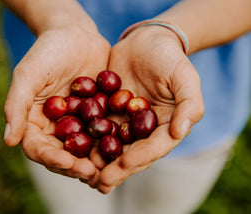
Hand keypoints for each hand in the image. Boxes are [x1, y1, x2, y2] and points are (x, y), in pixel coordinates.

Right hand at [3, 26, 110, 180]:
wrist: (75, 35)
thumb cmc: (48, 51)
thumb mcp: (28, 74)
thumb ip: (17, 105)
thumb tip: (8, 140)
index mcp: (36, 122)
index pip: (39, 149)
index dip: (51, 159)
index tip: (67, 164)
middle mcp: (57, 127)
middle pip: (63, 155)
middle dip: (76, 166)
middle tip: (92, 174)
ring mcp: (78, 123)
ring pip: (85, 149)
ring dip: (95, 161)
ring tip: (108, 169)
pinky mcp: (98, 116)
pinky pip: (104, 133)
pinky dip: (111, 143)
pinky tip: (123, 150)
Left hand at [94, 26, 203, 192]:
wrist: (145, 41)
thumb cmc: (168, 57)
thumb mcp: (184, 76)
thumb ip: (189, 104)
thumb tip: (179, 133)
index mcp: (165, 126)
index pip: (154, 147)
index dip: (140, 157)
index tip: (124, 165)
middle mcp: (144, 129)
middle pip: (131, 153)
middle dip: (117, 169)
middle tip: (101, 183)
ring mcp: (124, 122)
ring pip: (112, 145)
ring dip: (100, 161)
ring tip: (85, 173)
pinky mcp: (108, 111)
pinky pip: (98, 127)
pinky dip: (88, 139)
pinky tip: (75, 149)